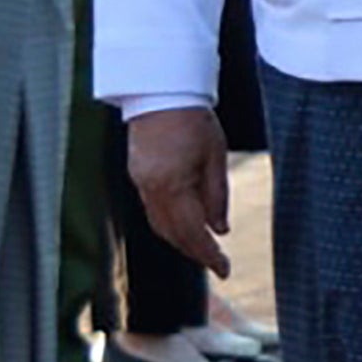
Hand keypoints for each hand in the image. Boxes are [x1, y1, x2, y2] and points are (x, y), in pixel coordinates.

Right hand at [124, 109, 228, 278]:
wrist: (161, 91)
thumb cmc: (194, 120)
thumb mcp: (215, 157)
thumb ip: (217, 196)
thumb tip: (220, 230)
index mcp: (173, 185)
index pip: (192, 232)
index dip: (209, 254)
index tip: (224, 270)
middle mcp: (151, 189)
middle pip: (172, 234)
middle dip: (195, 252)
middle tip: (217, 264)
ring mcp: (140, 182)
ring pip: (160, 225)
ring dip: (181, 240)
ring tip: (204, 249)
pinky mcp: (137, 174)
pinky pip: (153, 210)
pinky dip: (170, 223)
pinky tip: (185, 225)